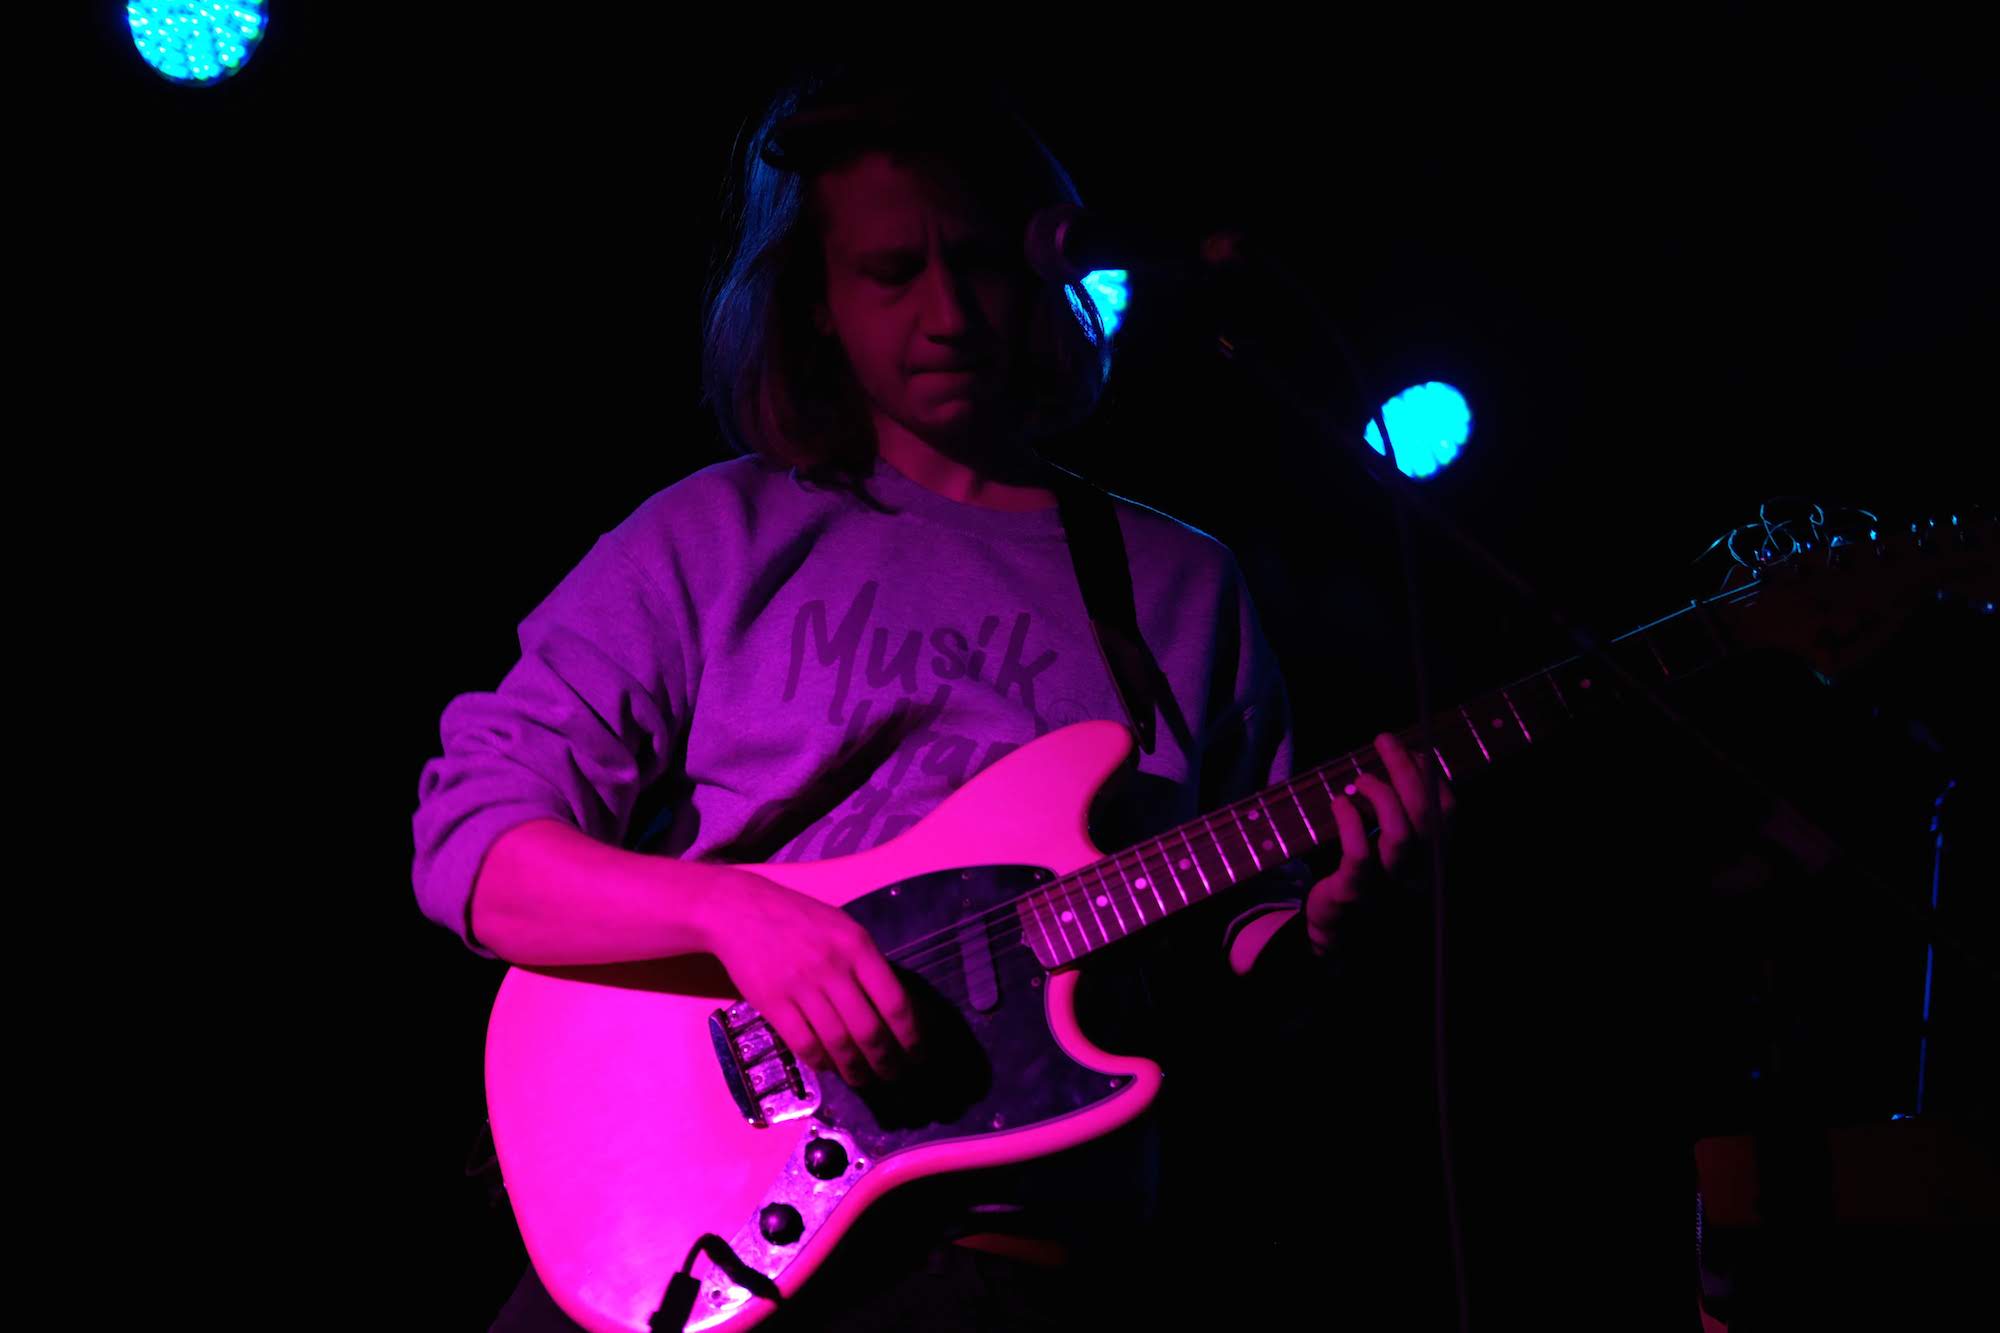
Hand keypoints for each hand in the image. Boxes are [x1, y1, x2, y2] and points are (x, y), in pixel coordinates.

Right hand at [706, 870, 923, 1086]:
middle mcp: (833, 967)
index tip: (917, 1055)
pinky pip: (803, 1044)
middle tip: (893, 1076)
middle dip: (886, 1061)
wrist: (740, 911)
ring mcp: (801, 986)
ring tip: (862, 1079)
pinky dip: (820, 1062)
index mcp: (857, 946)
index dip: (910, 1036)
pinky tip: (829, 1067)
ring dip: (854, 1069)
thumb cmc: (798, 919)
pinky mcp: (772, 1003)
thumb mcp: (842, 928)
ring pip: (837, 1042)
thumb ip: (866, 964)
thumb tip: (892, 1010)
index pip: (895, 1002)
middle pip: (868, 1030)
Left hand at [1304, 733, 1455, 953]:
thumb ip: (1402, 810)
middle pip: (1425, 815)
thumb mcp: (1391, 844)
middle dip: (1405, 768)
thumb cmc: (1366, 876)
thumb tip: (1402, 760)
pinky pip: (1359, 852)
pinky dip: (1349, 819)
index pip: (1448, 811)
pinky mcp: (1356, 892)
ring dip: (1379, 794)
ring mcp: (1389, 885)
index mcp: (1432, 858)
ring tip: (1360, 780)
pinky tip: (1339, 804)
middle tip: (1384, 740)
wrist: (1338, 932)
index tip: (1411, 750)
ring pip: (1399, 833)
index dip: (1432, 775)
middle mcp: (1419, 873)